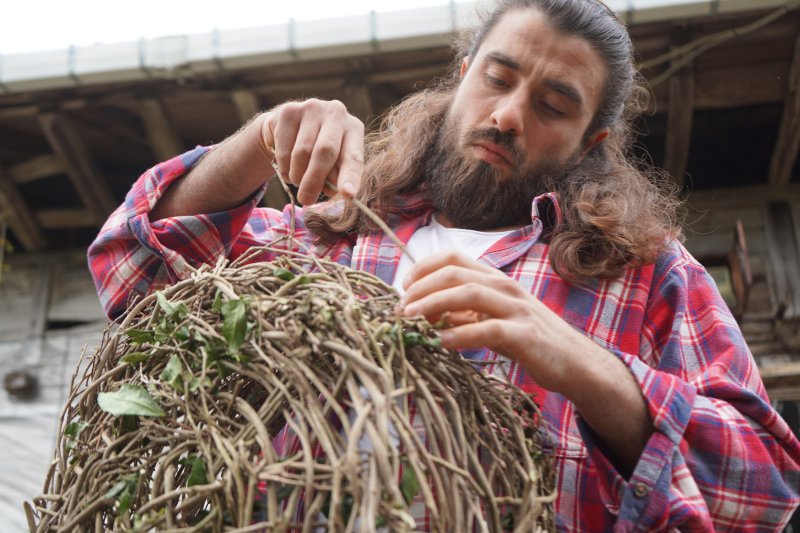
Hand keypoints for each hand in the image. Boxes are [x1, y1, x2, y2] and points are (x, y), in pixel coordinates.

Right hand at [261, 99, 364, 204]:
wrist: (286, 131)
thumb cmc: (316, 153)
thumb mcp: (332, 165)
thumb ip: (335, 177)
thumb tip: (335, 189)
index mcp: (354, 129)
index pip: (353, 156)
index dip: (351, 176)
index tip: (348, 194)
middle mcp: (336, 113)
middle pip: (325, 152)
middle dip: (314, 181)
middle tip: (306, 200)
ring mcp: (312, 108)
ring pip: (302, 152)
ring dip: (297, 175)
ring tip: (297, 180)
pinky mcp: (289, 111)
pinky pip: (285, 149)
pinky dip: (284, 167)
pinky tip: (287, 167)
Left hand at [398, 250, 590, 393]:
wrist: (574, 362)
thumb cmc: (528, 339)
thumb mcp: (491, 320)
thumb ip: (462, 313)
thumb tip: (421, 314)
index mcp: (495, 279)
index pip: (453, 258)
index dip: (423, 268)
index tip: (404, 288)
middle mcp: (504, 287)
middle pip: (454, 273)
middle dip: (421, 288)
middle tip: (400, 308)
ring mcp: (516, 309)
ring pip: (468, 294)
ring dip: (433, 304)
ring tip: (410, 320)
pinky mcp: (524, 335)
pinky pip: (487, 329)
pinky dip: (459, 334)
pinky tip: (439, 342)